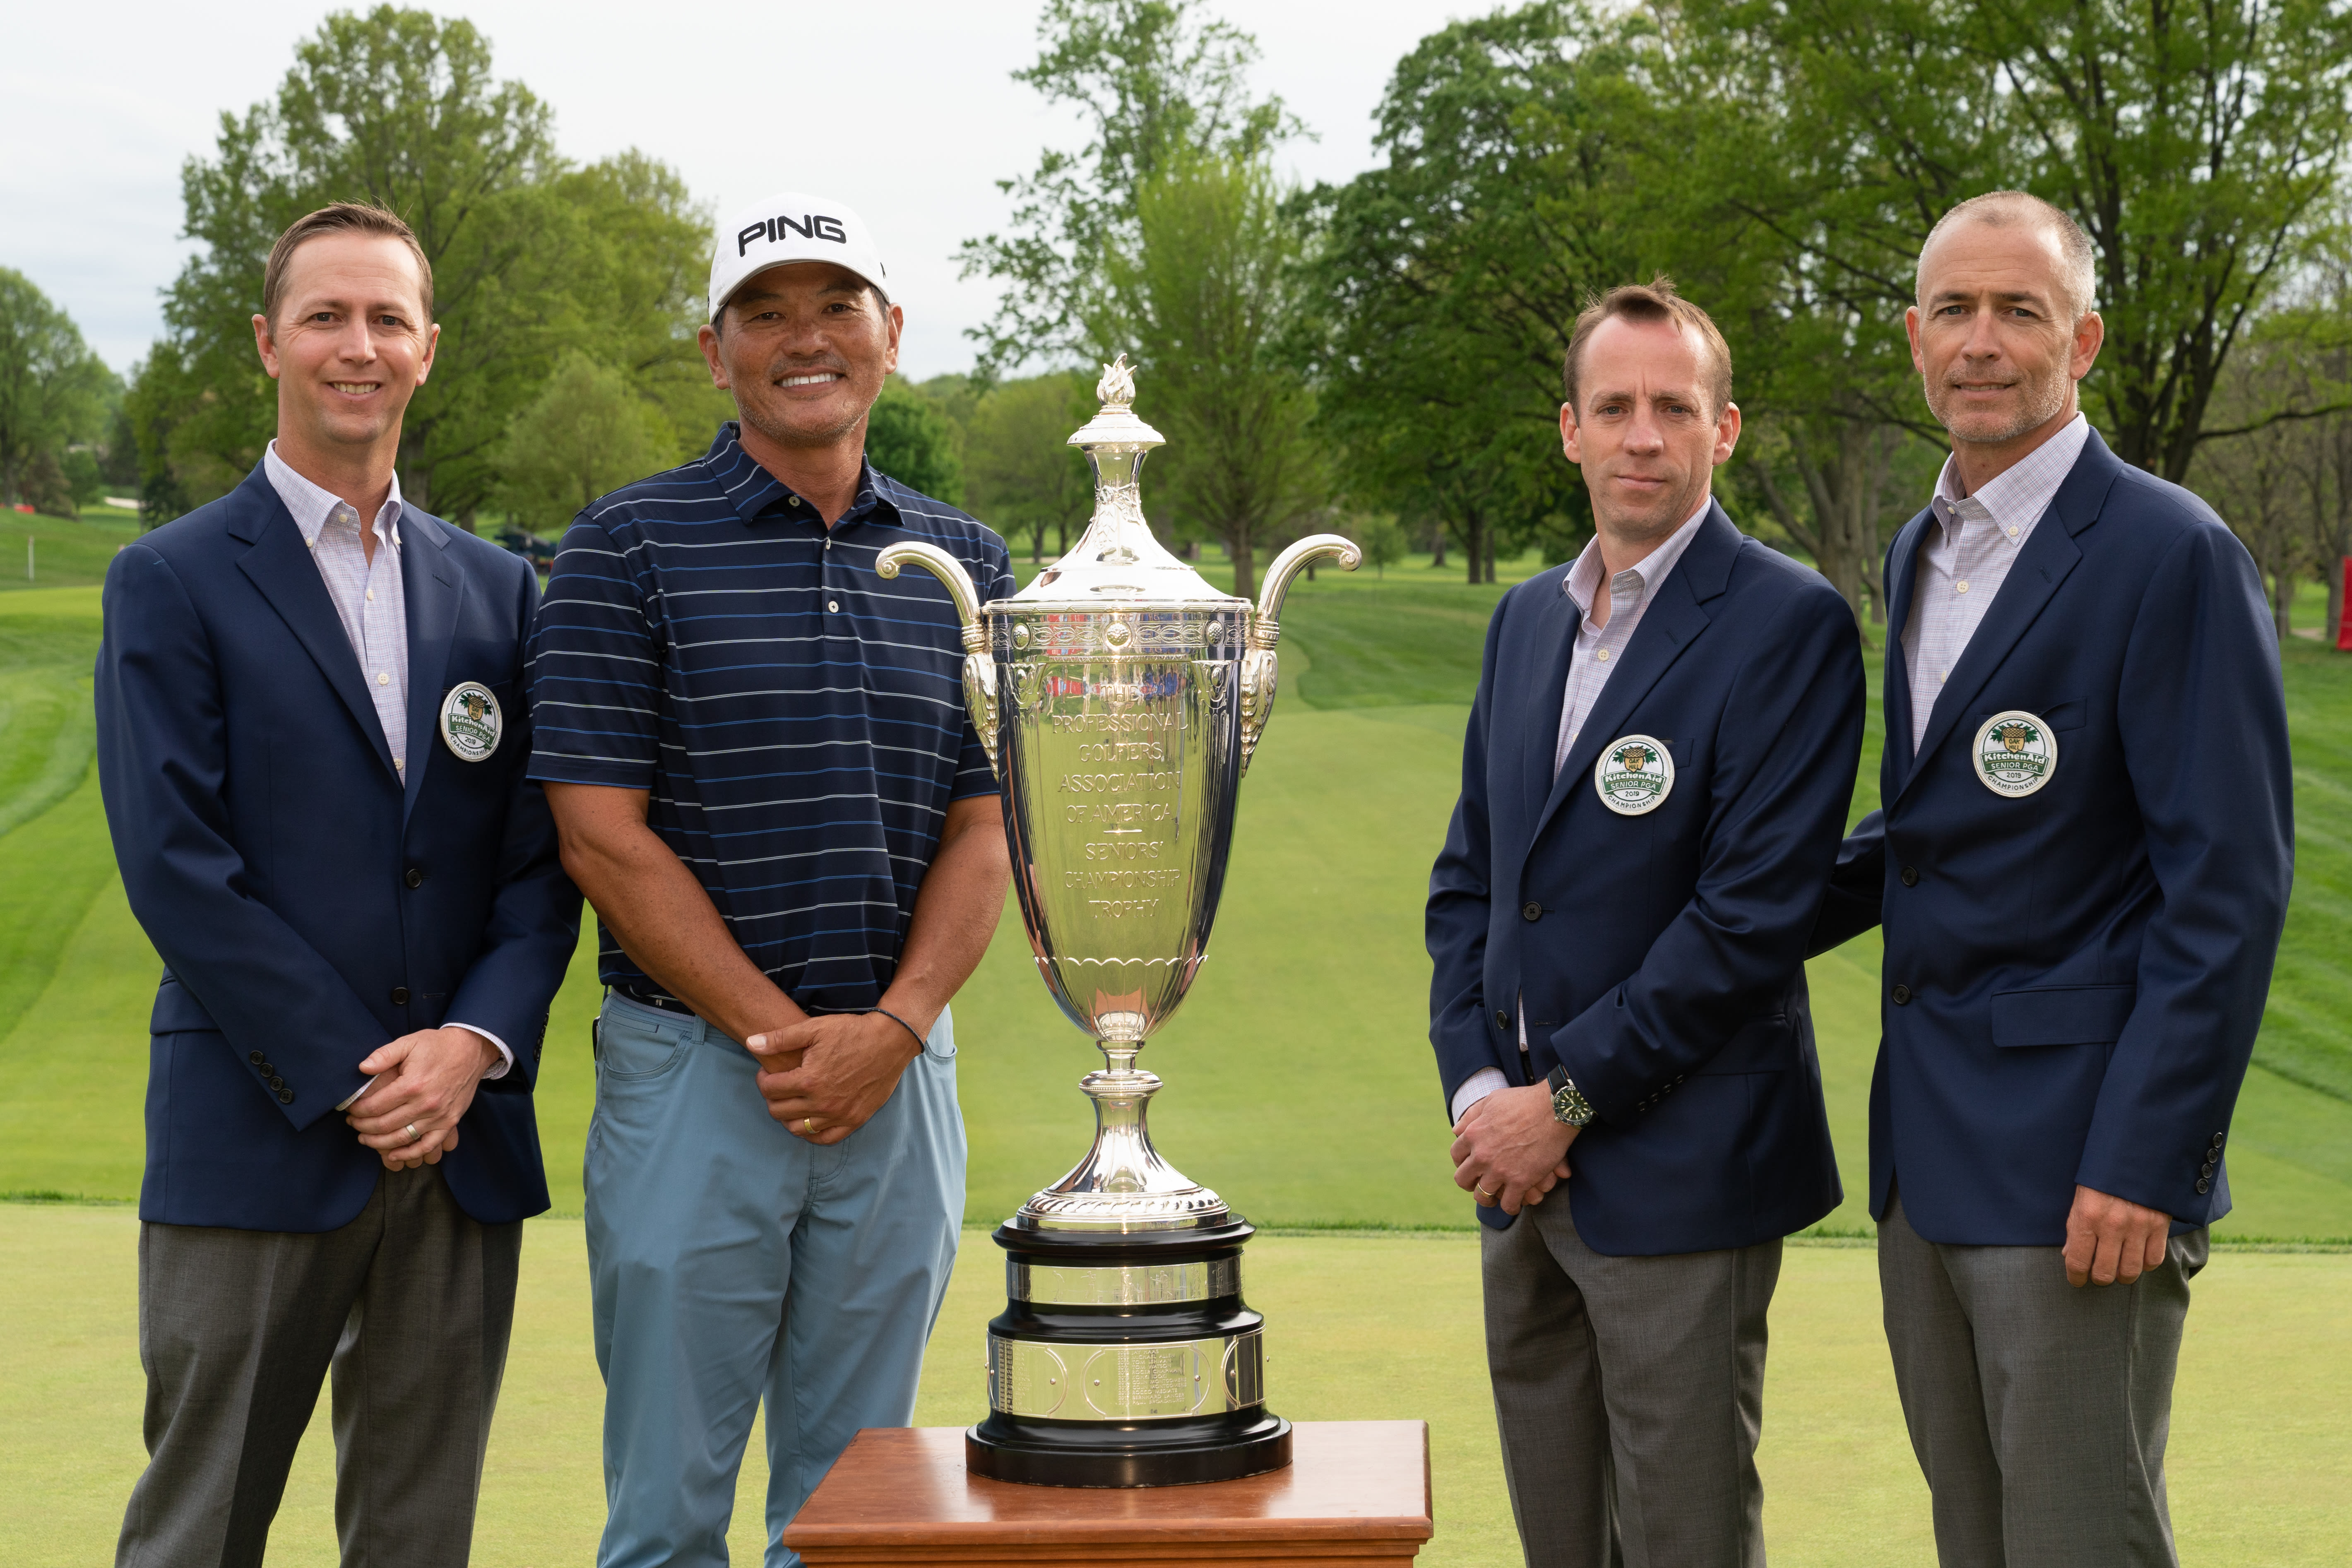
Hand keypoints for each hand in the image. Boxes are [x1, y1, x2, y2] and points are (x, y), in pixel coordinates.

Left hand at [346, 1027, 500, 1170]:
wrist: (471, 1049)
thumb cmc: (437, 1045)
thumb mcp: (408, 1042)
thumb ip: (383, 1055)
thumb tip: (362, 1068)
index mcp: (412, 1085)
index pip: (375, 1107)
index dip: (357, 1111)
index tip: (349, 1110)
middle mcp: (426, 1104)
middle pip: (385, 1125)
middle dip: (363, 1127)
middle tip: (353, 1123)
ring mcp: (439, 1116)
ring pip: (402, 1138)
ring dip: (379, 1143)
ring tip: (365, 1139)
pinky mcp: (450, 1121)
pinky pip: (428, 1145)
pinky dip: (409, 1153)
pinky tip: (393, 1155)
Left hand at [747, 1012, 924, 1145]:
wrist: (889, 1041)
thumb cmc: (852, 1032)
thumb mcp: (814, 1028)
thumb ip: (780, 1038)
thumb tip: (751, 1043)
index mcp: (809, 1080)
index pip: (769, 1090)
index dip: (762, 1080)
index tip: (767, 1073)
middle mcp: (822, 1103)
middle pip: (779, 1112)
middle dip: (771, 1098)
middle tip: (778, 1085)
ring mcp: (839, 1115)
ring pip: (797, 1129)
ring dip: (787, 1116)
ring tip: (792, 1100)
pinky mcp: (854, 1120)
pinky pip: (824, 1138)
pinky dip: (811, 1133)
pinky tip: (808, 1119)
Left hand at [1451, 1085, 1576, 1215]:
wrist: (1554, 1110)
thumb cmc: (1524, 1102)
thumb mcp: (1492, 1101)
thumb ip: (1472, 1115)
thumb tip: (1455, 1131)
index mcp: (1473, 1134)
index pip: (1456, 1156)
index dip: (1462, 1162)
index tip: (1470, 1164)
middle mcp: (1482, 1155)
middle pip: (1463, 1179)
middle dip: (1469, 1183)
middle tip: (1479, 1184)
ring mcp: (1500, 1170)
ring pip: (1483, 1196)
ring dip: (1488, 1198)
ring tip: (1495, 1197)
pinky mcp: (1520, 1181)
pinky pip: (1508, 1204)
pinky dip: (1510, 1206)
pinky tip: (1515, 1202)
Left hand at [2063, 1184, 2172, 1286]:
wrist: (2135, 1156)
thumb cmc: (2101, 1179)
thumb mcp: (2080, 1200)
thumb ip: (2075, 1230)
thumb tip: (2070, 1256)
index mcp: (2087, 1217)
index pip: (2078, 1261)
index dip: (2076, 1277)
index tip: (2077, 1280)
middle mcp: (2112, 1225)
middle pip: (2105, 1273)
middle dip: (2098, 1278)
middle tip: (2097, 1274)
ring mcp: (2138, 1227)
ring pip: (2130, 1271)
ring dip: (2122, 1275)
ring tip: (2118, 1268)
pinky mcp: (2159, 1226)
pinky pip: (2153, 1260)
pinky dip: (2144, 1264)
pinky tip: (2137, 1257)